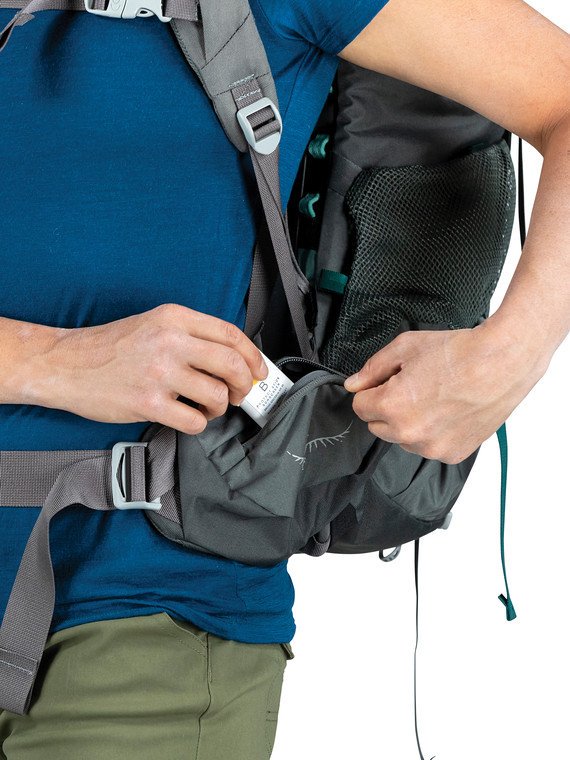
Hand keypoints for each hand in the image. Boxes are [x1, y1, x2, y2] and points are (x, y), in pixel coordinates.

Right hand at [41, 304, 266, 434]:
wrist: (66, 365)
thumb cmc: (109, 348)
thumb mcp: (153, 324)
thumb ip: (190, 335)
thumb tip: (231, 356)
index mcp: (174, 318)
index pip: (230, 334)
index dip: (252, 356)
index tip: (259, 370)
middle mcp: (170, 342)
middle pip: (232, 365)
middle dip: (244, 385)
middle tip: (240, 394)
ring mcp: (160, 373)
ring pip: (217, 395)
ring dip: (220, 407)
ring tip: (207, 407)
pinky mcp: (148, 402)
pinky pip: (194, 421)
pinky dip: (199, 424)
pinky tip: (189, 418)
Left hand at [344, 321, 547, 463]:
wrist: (502, 362)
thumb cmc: (457, 352)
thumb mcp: (405, 348)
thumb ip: (372, 369)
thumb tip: (353, 385)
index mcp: (392, 406)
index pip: (359, 407)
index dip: (370, 391)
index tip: (385, 382)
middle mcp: (409, 433)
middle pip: (378, 426)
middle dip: (387, 408)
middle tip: (412, 386)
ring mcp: (432, 448)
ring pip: (403, 439)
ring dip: (409, 424)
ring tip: (434, 398)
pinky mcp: (453, 454)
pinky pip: (429, 447)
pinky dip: (433, 433)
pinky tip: (448, 411)